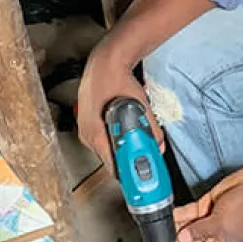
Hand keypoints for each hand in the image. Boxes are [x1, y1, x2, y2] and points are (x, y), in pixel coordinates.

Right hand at [76, 44, 163, 171]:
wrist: (105, 62)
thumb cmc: (116, 81)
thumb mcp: (140, 105)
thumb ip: (150, 129)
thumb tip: (158, 145)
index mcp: (95, 135)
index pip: (112, 166)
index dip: (128, 174)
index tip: (139, 178)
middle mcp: (87, 135)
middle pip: (109, 160)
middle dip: (126, 161)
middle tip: (142, 160)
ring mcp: (84, 129)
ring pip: (105, 150)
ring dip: (120, 150)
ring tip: (134, 143)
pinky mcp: (87, 123)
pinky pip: (101, 140)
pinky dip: (113, 140)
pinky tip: (123, 132)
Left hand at [152, 167, 242, 241]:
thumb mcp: (221, 224)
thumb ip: (198, 231)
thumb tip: (181, 238)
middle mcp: (212, 238)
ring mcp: (208, 222)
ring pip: (183, 229)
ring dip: (170, 230)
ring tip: (152, 231)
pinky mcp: (206, 206)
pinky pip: (187, 213)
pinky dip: (176, 215)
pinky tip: (165, 216)